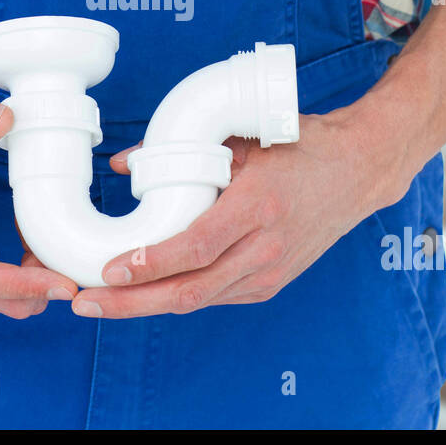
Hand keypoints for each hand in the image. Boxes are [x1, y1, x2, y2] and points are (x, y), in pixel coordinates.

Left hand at [71, 105, 409, 318]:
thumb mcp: (239, 138)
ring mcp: (272, 270)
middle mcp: (266, 246)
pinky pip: (216, 296)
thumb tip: (122, 165)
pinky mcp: (273, 282)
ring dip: (147, 306)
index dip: (149, 264)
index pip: (196, 248)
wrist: (359, 169)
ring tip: (103, 303)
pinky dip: (177, 297)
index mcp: (257, 207)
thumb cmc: (298, 145)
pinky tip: (144, 295)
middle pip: (189, 290)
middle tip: (86, 302)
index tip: (109, 269)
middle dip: (131, 302)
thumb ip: (178, 151)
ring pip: (199, 300)